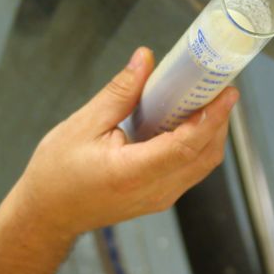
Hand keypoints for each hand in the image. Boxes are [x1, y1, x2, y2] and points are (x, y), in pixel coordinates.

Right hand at [10, 46, 236, 237]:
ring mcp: (160, 198)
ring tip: (206, 97)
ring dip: (211, 131)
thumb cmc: (56, 174)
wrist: (47, 214)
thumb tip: (145, 59)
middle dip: (218, 119)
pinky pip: (191, 169)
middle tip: (218, 85)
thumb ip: (120, 93)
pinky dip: (197, 143)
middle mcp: (154, 191)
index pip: (185, 146)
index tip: (226, 92)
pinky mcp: (160, 197)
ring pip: (202, 164)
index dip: (211, 118)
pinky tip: (188, 119)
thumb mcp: (82, 125)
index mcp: (132, 174)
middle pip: (204, 156)